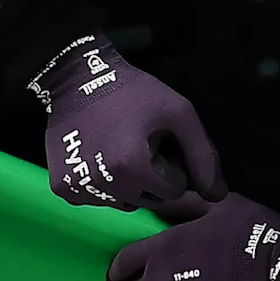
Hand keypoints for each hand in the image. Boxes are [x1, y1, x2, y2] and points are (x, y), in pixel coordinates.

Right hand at [35, 35, 225, 220]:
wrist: (76, 78)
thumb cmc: (134, 92)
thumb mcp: (179, 114)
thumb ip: (203, 156)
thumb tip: (218, 197)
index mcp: (132, 167)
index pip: (174, 191)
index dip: (171, 164)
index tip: (156, 140)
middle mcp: (103, 185)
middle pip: (147, 200)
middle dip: (150, 177)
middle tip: (137, 143)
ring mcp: (78, 188)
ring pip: (122, 202)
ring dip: (127, 183)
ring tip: (117, 147)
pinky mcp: (61, 188)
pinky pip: (95, 199)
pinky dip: (101, 184)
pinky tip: (97, 156)